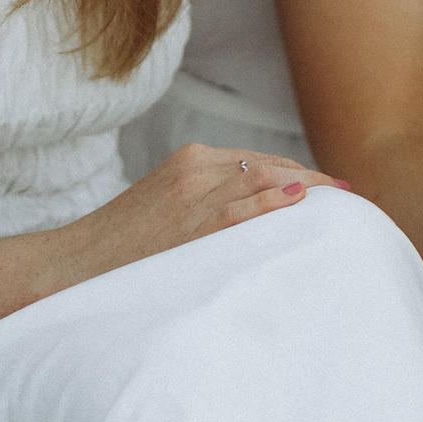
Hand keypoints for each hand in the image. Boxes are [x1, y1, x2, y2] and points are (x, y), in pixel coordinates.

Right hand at [42, 144, 341, 293]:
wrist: (74, 262)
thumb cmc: (120, 246)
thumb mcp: (165, 208)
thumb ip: (203, 202)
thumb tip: (252, 220)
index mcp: (189, 159)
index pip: (259, 159)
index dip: (297, 172)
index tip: (326, 189)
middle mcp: (196, 167)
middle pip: (271, 165)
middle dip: (312, 180)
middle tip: (347, 196)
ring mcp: (195, 192)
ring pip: (266, 179)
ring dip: (309, 190)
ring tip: (343, 203)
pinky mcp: (194, 221)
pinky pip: (246, 206)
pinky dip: (278, 201)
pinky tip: (305, 202)